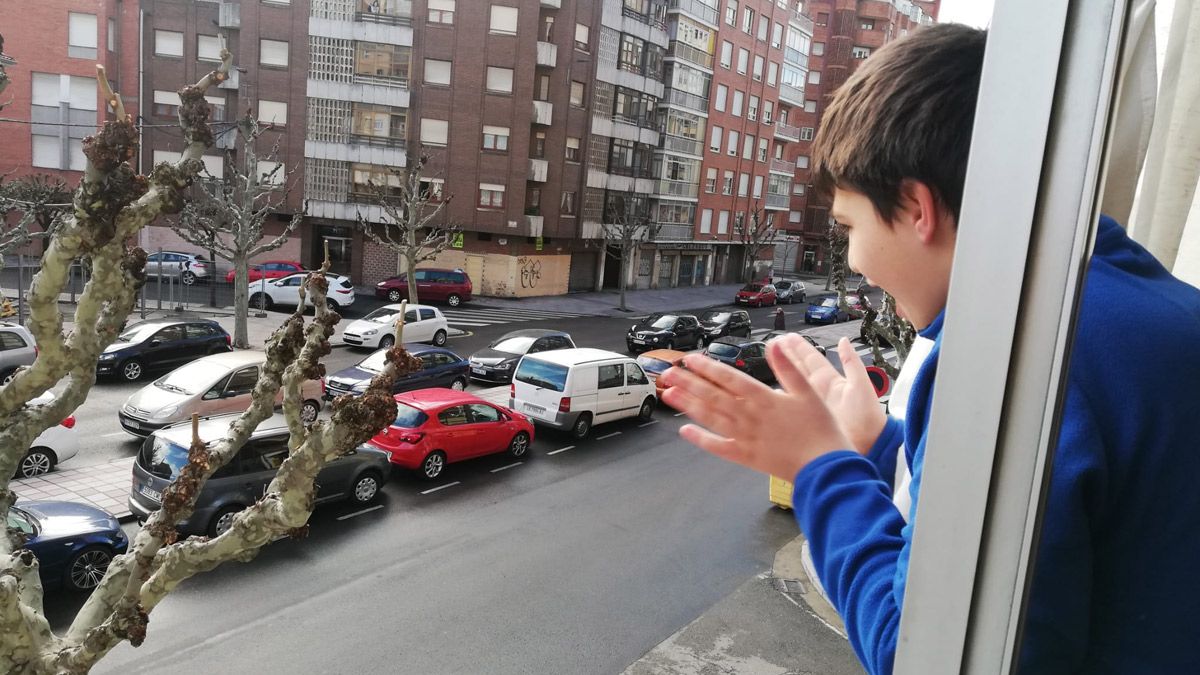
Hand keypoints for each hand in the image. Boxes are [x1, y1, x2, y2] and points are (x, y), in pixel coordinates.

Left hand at [660, 351, 851, 480]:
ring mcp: (745, 438)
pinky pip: (718, 447)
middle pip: (713, 396)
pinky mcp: (746, 457)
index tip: (690, 359)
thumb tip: (776, 344)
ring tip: (669, 394)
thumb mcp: (809, 392)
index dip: (708, 368)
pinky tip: (684, 431)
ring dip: (688, 405)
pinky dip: (700, 439)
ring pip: (710, 418)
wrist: (825, 468)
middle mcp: (749, 417)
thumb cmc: (821, 429)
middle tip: (668, 373)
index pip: (729, 379)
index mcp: (764, 399)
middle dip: (689, 383)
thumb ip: (789, 368)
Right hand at [766, 335, 886, 454]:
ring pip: (790, 386)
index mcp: (830, 380)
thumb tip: (844, 340)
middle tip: (772, 344)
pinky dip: (779, 400)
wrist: (868, 445)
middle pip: (798, 369)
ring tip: (767, 365)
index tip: (786, 338)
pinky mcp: (805, 421)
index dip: (799, 348)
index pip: (811, 359)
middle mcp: (818, 391)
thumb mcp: (860, 385)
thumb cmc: (868, 416)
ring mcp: (810, 406)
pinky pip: (789, 407)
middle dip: (785, 356)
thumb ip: (851, 362)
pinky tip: (769, 394)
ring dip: (779, 375)